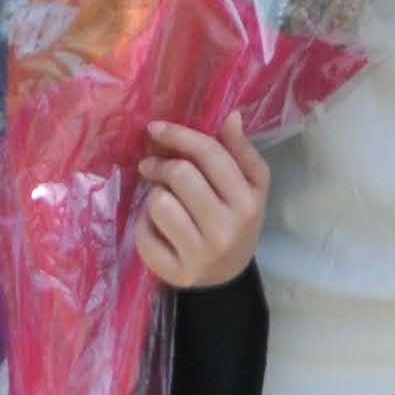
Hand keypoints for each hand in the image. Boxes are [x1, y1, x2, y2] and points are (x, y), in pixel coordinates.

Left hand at [133, 116, 269, 290]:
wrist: (228, 278)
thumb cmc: (235, 221)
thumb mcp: (250, 187)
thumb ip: (240, 151)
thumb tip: (231, 116)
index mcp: (247, 201)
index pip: (209, 154)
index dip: (179, 135)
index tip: (156, 129)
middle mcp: (226, 228)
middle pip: (180, 175)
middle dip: (160, 165)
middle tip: (151, 167)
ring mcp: (200, 253)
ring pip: (159, 203)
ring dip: (154, 196)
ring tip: (162, 201)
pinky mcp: (175, 272)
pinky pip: (144, 233)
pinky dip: (144, 225)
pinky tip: (156, 228)